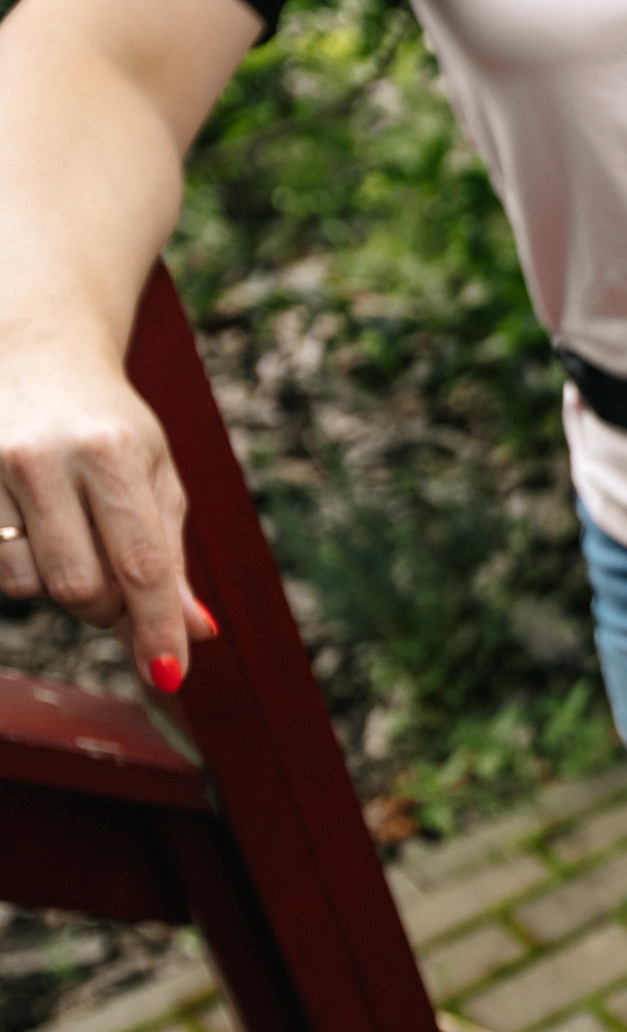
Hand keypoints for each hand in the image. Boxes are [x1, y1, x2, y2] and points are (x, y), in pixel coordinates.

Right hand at [0, 333, 213, 686]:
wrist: (34, 353)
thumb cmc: (109, 427)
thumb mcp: (157, 477)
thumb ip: (173, 558)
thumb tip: (197, 633)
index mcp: (112, 452)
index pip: (142, 564)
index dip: (156, 628)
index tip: (169, 675)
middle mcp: (44, 458)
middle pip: (81, 587)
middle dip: (109, 608)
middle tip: (119, 586)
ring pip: (28, 585)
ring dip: (60, 588)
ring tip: (73, 543)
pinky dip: (20, 571)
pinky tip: (34, 533)